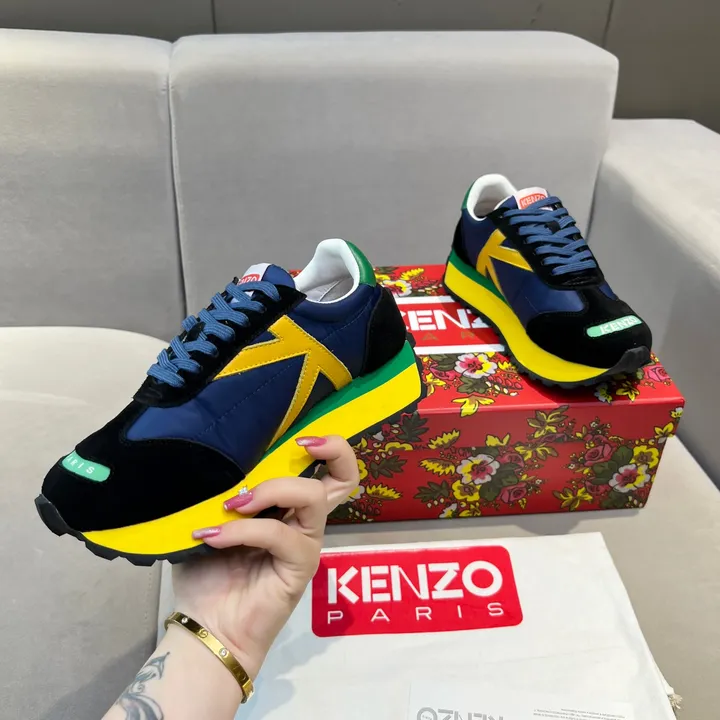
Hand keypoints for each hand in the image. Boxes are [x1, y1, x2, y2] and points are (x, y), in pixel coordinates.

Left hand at [171, 435, 358, 679]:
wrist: (205, 626)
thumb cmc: (207, 573)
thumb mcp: (209, 522)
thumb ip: (219, 494)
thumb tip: (211, 460)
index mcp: (285, 505)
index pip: (323, 467)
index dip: (325, 444)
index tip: (298, 436)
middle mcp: (303, 519)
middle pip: (346, 477)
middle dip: (333, 449)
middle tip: (302, 445)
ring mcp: (305, 542)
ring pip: (312, 496)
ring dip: (270, 490)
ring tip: (233, 505)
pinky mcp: (300, 566)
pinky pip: (279, 534)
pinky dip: (242, 531)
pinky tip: (211, 537)